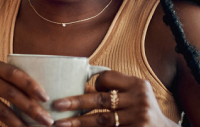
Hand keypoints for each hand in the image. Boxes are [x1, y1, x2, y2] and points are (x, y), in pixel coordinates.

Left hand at [50, 71, 172, 126]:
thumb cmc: (142, 110)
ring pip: (101, 120)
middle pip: (101, 100)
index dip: (96, 83)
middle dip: (76, 102)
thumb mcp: (134, 95)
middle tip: (57, 105)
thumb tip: (79, 88)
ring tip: (60, 124)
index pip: (108, 77)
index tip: (90, 90)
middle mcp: (140, 100)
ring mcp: (139, 119)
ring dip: (78, 122)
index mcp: (138, 85)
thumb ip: (112, 90)